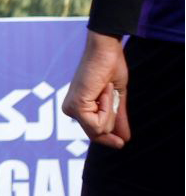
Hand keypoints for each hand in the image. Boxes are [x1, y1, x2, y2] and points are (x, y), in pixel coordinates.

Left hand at [62, 29, 130, 147]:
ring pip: (100, 130)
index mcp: (78, 108)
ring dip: (111, 109)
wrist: (106, 51)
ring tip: (106, 88)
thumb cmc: (110, 69)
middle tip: (109, 91)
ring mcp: (71, 109)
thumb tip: (124, 139)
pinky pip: (99, 122)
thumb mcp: (116, 99)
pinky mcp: (76, 106)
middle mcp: (71, 110)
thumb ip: (117, 119)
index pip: (95, 133)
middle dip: (111, 117)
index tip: (121, 144)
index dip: (108, 139)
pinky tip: (104, 89)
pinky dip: (108, 106)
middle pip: (98, 134)